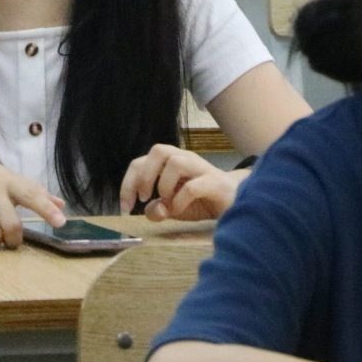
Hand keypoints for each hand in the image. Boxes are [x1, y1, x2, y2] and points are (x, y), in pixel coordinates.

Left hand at [120, 143, 240, 221]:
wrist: (235, 202)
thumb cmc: (201, 201)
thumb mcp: (172, 208)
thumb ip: (158, 209)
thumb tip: (151, 210)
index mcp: (171, 163)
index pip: (142, 162)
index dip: (129, 183)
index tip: (126, 207)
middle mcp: (185, 160)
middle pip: (158, 150)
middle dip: (145, 176)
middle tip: (145, 197)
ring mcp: (201, 169)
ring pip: (176, 161)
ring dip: (164, 185)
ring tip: (167, 203)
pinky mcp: (214, 183)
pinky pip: (193, 186)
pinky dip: (180, 201)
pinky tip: (179, 211)